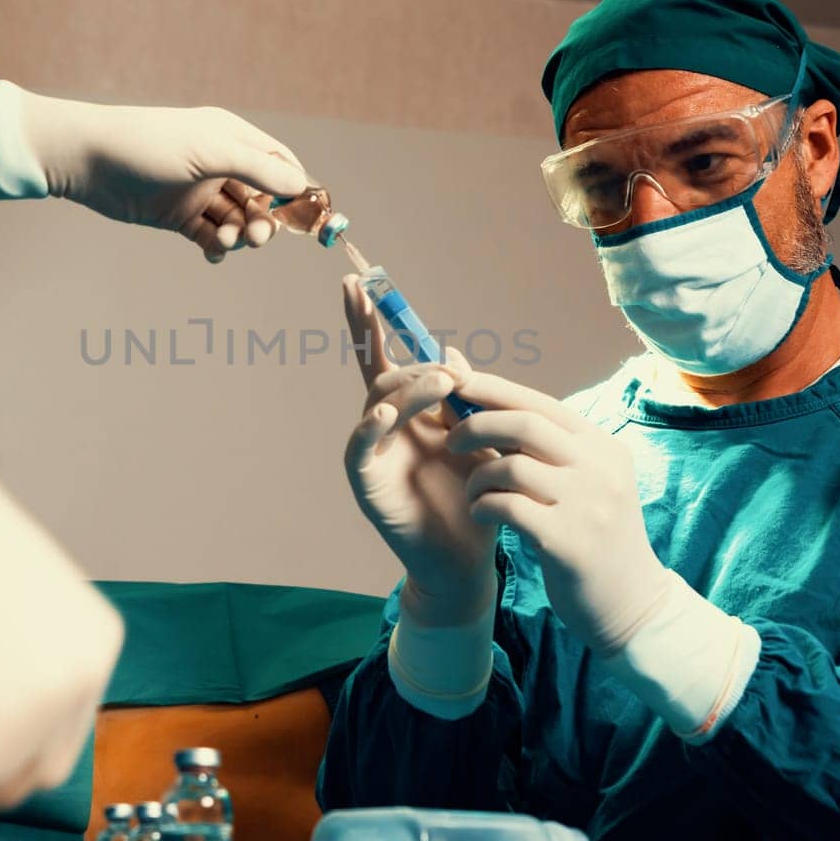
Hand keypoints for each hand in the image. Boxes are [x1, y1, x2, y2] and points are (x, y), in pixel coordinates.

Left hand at [31, 96, 307, 262]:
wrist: (88, 160)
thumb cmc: (149, 144)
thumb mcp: (210, 152)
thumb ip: (258, 169)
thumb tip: (301, 186)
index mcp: (231, 138)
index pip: (279, 164)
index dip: (296, 189)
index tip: (307, 217)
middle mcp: (219, 164)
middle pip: (262, 200)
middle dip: (266, 220)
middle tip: (258, 237)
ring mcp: (199, 192)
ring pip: (237, 221)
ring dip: (240, 235)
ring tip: (225, 241)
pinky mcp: (178, 217)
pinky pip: (211, 238)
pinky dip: (218, 249)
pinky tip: (214, 253)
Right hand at [341, 275, 496, 622]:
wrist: (469, 559)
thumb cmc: (478, 499)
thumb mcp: (483, 439)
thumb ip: (467, 397)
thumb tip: (452, 351)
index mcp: (410, 410)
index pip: (383, 356)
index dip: (368, 320)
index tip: (356, 281)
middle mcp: (385, 426)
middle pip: (383, 374)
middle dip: (413, 362)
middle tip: (449, 371)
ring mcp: (372, 452)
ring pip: (377, 402)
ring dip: (409, 387)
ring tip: (442, 384)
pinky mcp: (366, 483)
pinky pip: (360, 449)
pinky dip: (371, 428)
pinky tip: (387, 414)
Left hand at [444, 370, 671, 654]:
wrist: (630, 602)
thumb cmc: (592, 536)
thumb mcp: (585, 483)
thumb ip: (546, 448)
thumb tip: (488, 404)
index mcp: (603, 447)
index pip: (540, 404)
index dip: (493, 390)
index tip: (456, 384)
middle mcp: (600, 468)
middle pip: (525, 423)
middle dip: (477, 424)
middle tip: (451, 440)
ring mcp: (588, 503)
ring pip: (512, 466)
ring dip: (478, 476)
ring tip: (474, 492)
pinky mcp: (568, 540)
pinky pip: (507, 506)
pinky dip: (483, 506)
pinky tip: (480, 515)